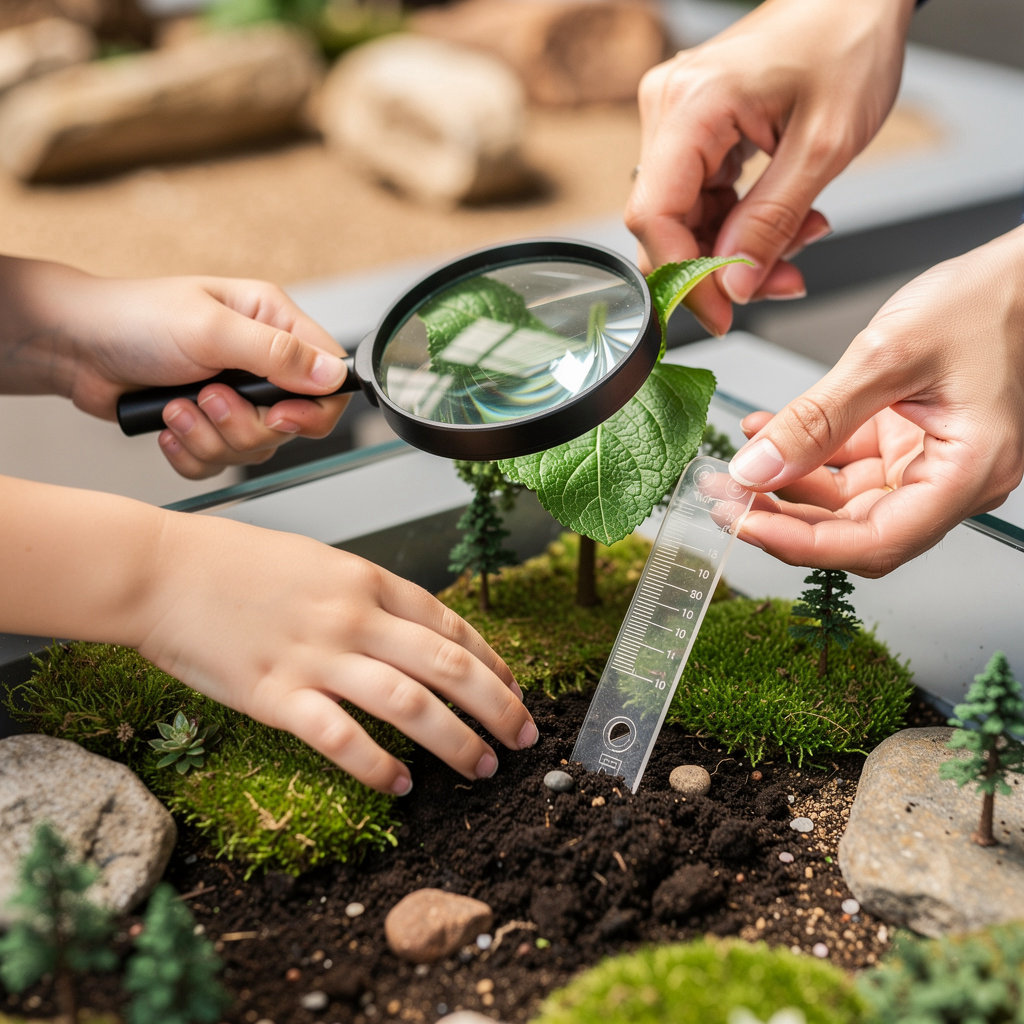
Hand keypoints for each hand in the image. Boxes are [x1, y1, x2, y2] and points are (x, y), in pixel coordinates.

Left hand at [4, 258, 348, 478]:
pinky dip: (190, 452)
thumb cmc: (133, 319)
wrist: (73, 347)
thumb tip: (333, 374)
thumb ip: (277, 355)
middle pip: (291, 425)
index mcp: (272, 324)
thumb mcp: (210, 330)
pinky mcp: (208, 425)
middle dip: (244, 425)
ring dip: (209, 436)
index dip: (312, 409)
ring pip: (255, 449)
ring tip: (177, 405)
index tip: (278, 416)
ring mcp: (235, 396)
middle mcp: (260, 362)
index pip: (328, 378)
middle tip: (207, 398)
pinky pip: (220, 463)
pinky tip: (168, 425)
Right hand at [130, 511, 537, 793]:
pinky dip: (377, 765)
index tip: (512, 686)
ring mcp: (315, 656)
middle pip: (447, 664)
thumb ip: (365, 594)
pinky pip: (340, 737)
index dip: (490, 659)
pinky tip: (400, 785)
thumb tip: (414, 630)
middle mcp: (352, 616)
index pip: (448, 623)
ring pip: (409, 704)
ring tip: (482, 767)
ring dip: (455, 741)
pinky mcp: (274, 694)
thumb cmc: (235, 563)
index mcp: (365, 580)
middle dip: (497, 704)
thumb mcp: (317, 561)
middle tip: (524, 735)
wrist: (160, 570)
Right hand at [624, 0, 913, 334]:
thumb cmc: (849, 41)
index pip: (655, 217)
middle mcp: (667, 109)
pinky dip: (740, 222)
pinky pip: (700, 197)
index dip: (684, 277)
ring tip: (800, 242)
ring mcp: (675, 118)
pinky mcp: (692, 128)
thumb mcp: (823, 146)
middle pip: (665, 223)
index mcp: (690, 106)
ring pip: (684, 217)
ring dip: (736, 247)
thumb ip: (772, 223)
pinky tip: (785, 222)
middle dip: (719, 266)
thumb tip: (734, 288)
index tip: (721, 315)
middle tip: (780, 283)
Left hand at [728, 227, 1023, 576]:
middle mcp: (952, 479)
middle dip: (783, 517)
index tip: (745, 525)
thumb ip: (816, 419)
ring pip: (844, 499)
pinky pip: (848, 463)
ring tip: (735, 465)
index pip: (874, 542)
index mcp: (967, 473)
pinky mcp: (911, 439)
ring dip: (786, 483)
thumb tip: (757, 468)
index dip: (801, 544)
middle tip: (725, 500)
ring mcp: (930, 461)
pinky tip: (766, 433)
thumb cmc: (991, 301)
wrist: (1023, 270)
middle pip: (854, 528)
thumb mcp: (888, 355)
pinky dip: (805, 451)